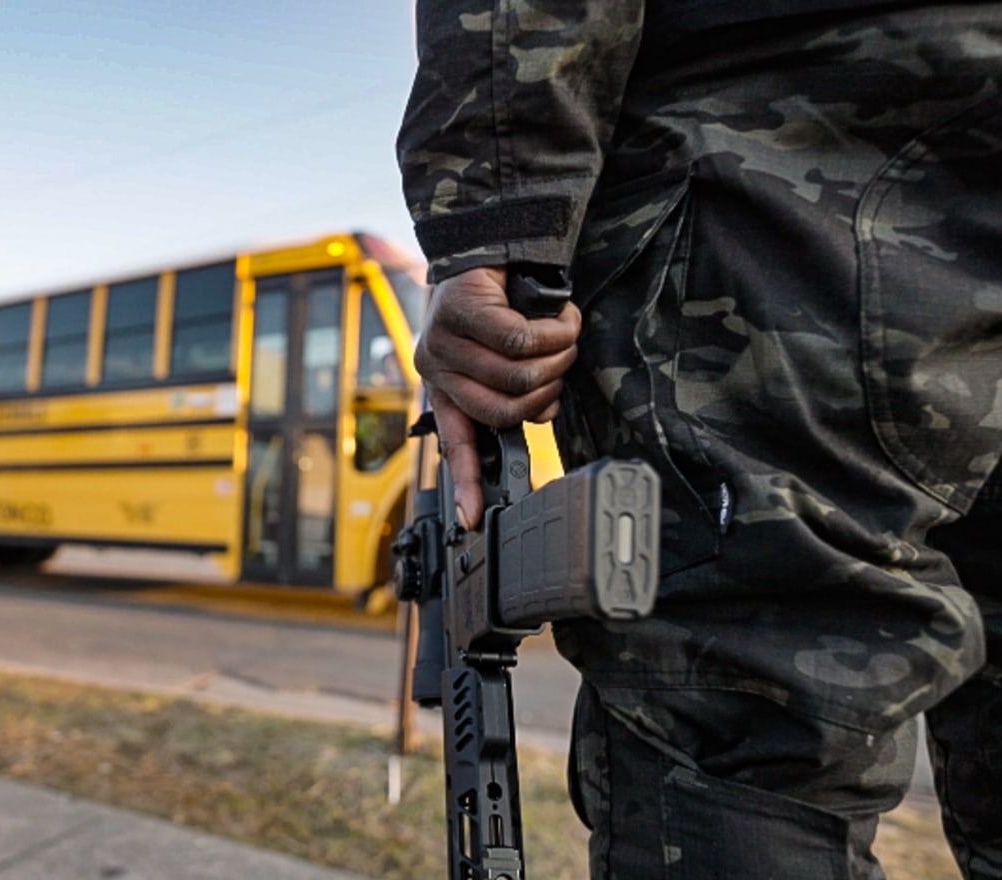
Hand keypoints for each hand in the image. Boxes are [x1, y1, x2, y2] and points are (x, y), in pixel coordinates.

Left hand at [414, 266, 579, 527]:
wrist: (489, 237)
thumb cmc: (502, 298)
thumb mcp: (502, 351)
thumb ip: (513, 388)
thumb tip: (542, 418)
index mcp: (444, 385)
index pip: (455, 441)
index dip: (467, 483)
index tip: (474, 520)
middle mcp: (435, 365)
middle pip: (502, 410)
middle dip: (546, 394)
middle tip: (561, 369)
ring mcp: (443, 338)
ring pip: (516, 374)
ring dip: (556, 358)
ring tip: (565, 337)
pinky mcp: (461, 310)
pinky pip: (520, 339)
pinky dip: (554, 332)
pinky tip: (563, 320)